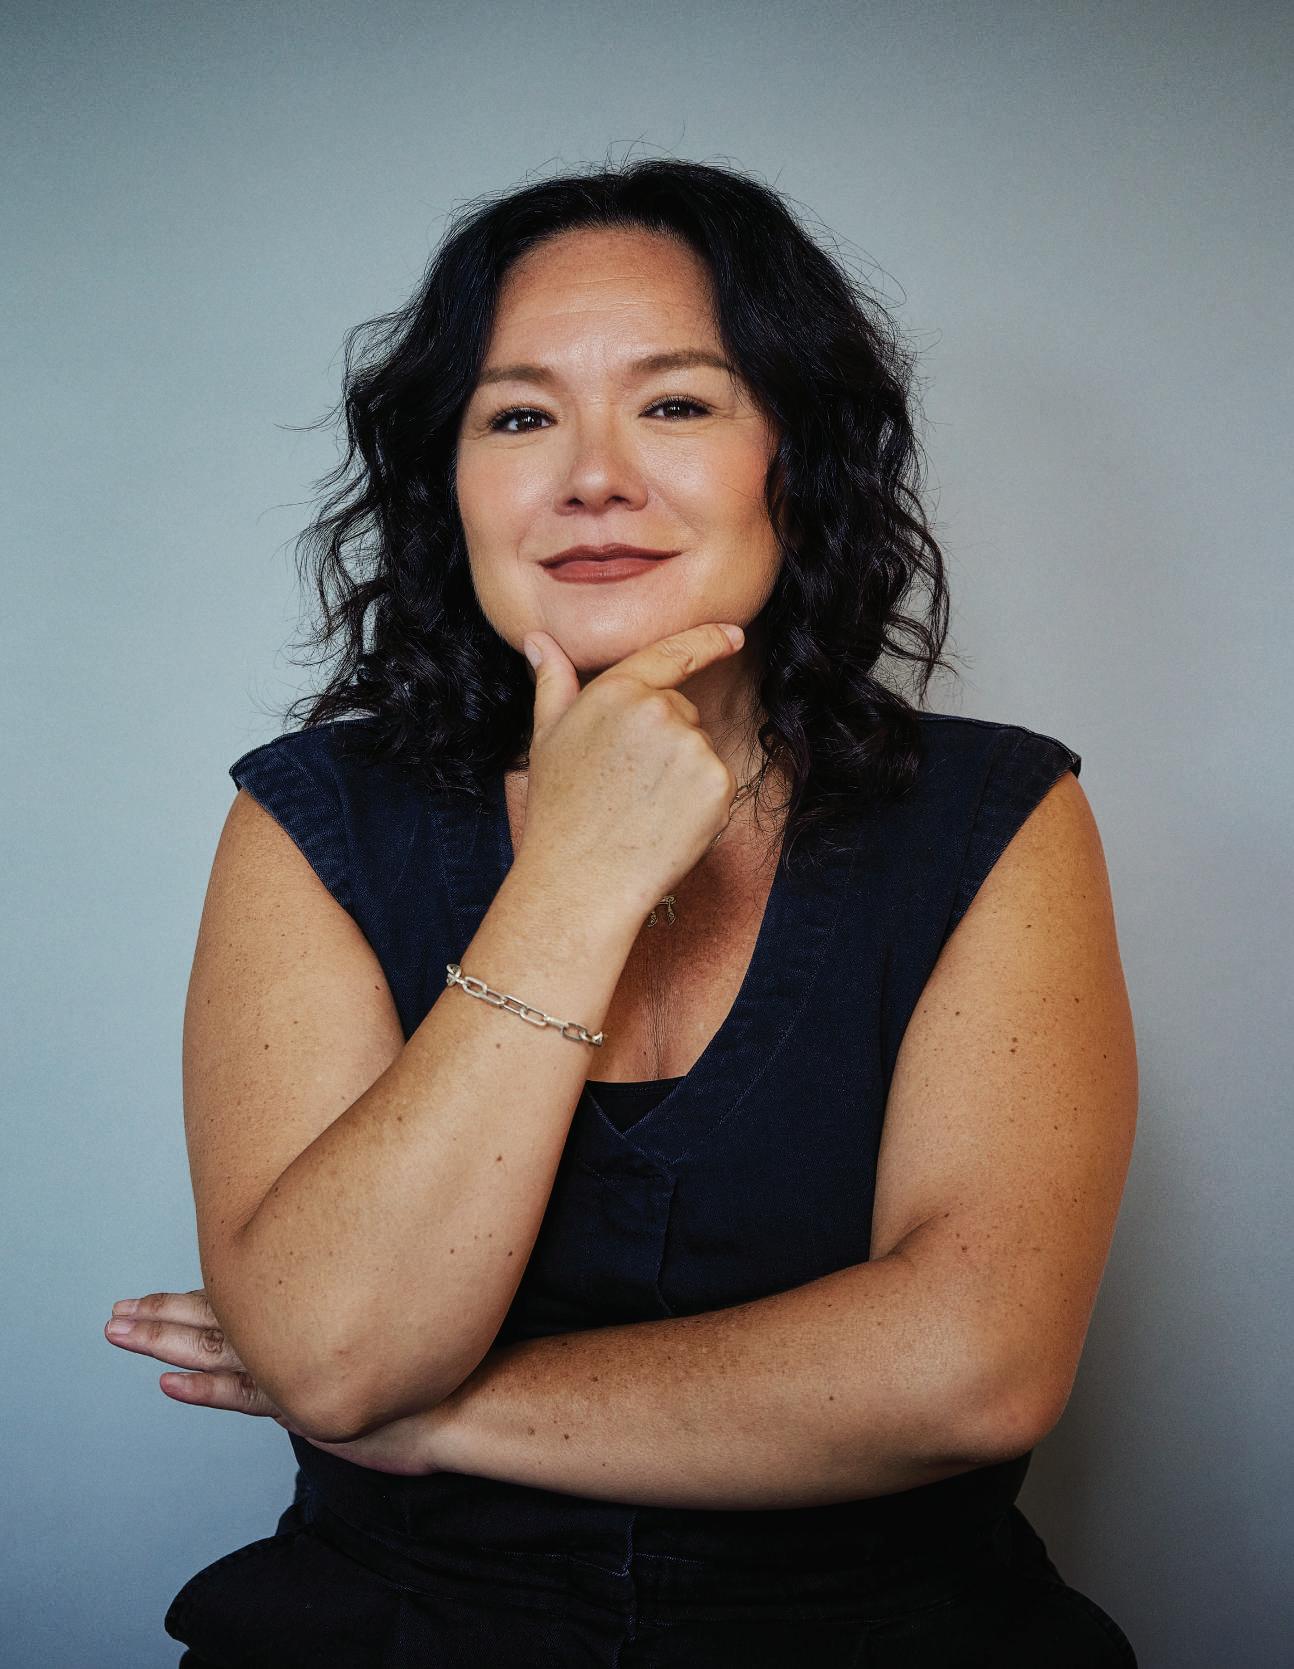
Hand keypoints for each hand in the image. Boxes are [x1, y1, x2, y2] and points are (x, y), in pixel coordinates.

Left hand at [103, 1287, 441, 1475]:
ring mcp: (295, 1369)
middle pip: (214, 1315)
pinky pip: (242, 1394)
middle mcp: (296, 1331)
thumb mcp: (386, 1309)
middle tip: (116, 1312)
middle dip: (160, 1314)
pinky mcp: (302, 1403)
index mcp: (306, 1308)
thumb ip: (350, 1290)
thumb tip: (334, 1261)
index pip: (234, 1295)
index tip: (148, 1294)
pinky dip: (203, 1388)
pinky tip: (169, 1384)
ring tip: (120, 1333)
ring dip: (164, 1340)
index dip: (187, 1295)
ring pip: (216, 1347)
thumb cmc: (433, 1355)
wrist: (461, 1397)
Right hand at [517, 621, 746, 922]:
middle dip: (664, 738)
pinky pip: (716, 782)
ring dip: (681, 772)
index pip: (672, 654)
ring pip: (699, 747)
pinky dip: (699, 801)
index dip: (708, 639)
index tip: (734, 634)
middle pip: (682, 710)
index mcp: (616, 690)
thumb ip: (552, 682)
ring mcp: (692, 746)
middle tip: (624, 783)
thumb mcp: (546, 737)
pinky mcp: (717, 784)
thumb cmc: (560, 811)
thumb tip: (536, 638)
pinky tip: (665, 822)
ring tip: (641, 806)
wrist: (582, 878)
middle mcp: (659, 710)